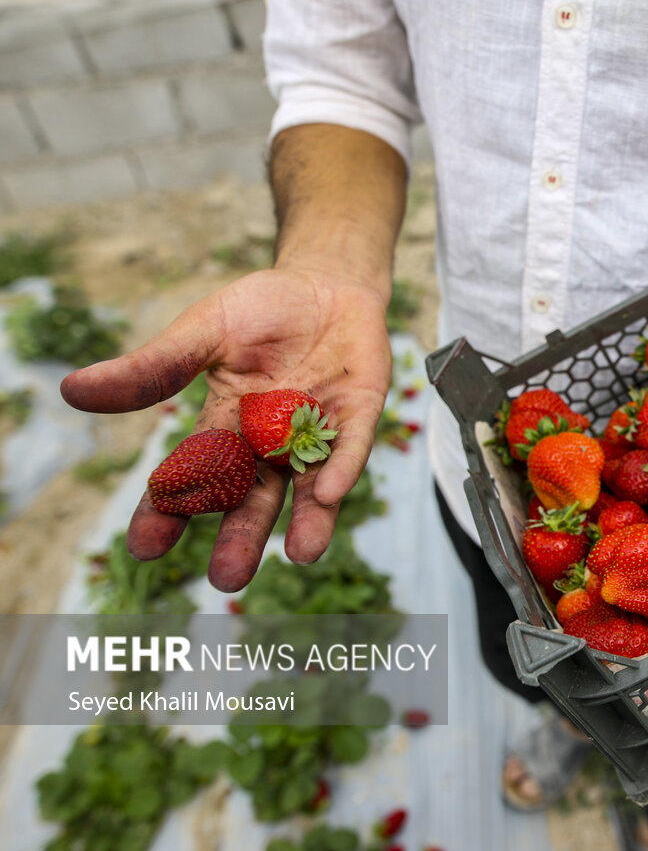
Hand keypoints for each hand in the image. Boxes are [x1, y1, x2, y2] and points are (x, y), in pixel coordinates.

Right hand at [60, 267, 391, 591]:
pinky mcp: (359, 416)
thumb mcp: (202, 332)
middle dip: (241, 536)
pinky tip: (332, 494)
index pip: (193, 475)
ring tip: (300, 554)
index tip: (147, 547)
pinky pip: (350, 447)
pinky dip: (342, 469)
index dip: (171, 511)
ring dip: (307, 522)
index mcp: (226, 426)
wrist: (326, 282)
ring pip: (311, 488)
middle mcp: (272, 443)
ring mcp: (318, 434)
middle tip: (227, 580)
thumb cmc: (260, 310)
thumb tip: (72, 389)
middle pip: (253, 497)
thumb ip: (154, 368)